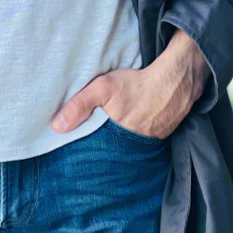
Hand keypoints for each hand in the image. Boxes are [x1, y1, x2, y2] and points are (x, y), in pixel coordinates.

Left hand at [50, 29, 210, 138]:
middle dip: (105, 149)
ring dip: (122, 143)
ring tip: (114, 136)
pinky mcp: (162, 135)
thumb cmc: (137, 83)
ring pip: (130, 146)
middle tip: (96, 145)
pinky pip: (146, 140)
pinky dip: (138, 135)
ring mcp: (151, 141)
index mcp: (118, 137)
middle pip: (114, 151)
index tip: (80, 153)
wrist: (175, 80)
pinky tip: (135, 125)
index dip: (89, 151)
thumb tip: (57, 127)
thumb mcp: (102, 88)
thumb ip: (79, 106)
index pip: (98, 152)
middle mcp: (135, 145)